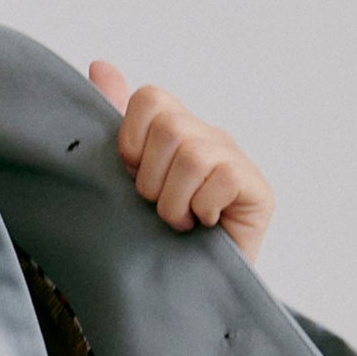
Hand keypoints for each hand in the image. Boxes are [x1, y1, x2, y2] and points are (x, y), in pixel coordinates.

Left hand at [87, 61, 273, 261]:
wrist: (187, 290)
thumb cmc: (155, 236)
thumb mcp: (124, 179)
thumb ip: (114, 123)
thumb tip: (99, 65)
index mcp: (174, 129)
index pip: (149, 99)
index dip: (131, 141)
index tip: (132, 175)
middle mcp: (207, 136)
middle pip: (168, 127)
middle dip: (151, 179)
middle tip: (157, 206)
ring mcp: (235, 159)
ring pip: (192, 156)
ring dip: (174, 202)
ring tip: (179, 221)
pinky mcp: (256, 188)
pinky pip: (221, 179)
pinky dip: (202, 210)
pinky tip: (204, 225)